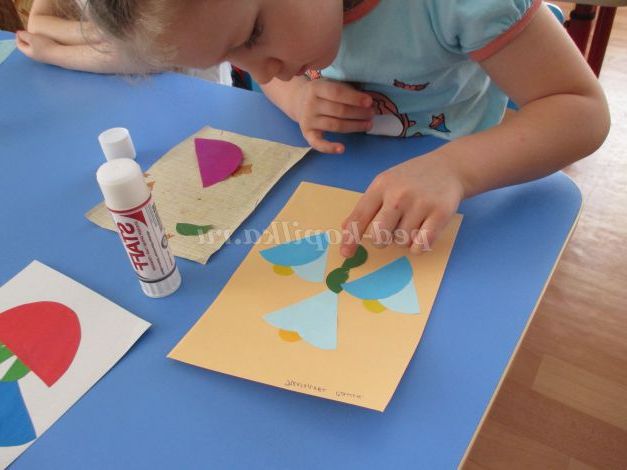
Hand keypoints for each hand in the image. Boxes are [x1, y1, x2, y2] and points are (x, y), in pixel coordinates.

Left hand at [16, 30, 59, 62]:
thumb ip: (24, 35)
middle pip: (26, 47)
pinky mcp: (49, 57)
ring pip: (34, 49)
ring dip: (33, 43)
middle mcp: (34, 56)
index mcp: (28, 52)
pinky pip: (41, 50)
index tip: (20, 31)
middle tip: (27, 33)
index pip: (19, 44)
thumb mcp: (32, 38)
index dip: (18, 37)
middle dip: (25, 40)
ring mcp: (42, 58)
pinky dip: (40, 45)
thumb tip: (19, 33)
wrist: (60, 55)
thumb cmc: (45, 46)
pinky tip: (44, 42)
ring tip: (35, 36)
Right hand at [294, 78, 374, 153]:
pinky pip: (318, 143)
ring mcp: (308, 120)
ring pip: (335, 126)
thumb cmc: (322, 92)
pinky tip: (342, 149)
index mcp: (316, 88)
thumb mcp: (330, 83)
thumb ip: (345, 89)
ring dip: (354, 126)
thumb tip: (367, 100)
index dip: (354, 98)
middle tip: (372, 114)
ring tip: (368, 124)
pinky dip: (329, 147)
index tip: (369, 102)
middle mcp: (310, 104)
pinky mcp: (307, 134)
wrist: (298, 100)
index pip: (337, 93)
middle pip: (339, 111)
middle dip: (358, 113)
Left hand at [341, 152, 465, 255]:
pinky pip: (421, 244)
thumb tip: (346, 228)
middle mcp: (399, 194)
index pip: (360, 216)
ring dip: (404, 240)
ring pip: (401, 241)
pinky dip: (418, 246)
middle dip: (381, 241)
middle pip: (379, 234)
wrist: (449, 167)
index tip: (346, 253)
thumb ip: (366, 206)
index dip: (351, 237)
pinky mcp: (440, 213)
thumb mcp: (386, 183)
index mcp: (381, 186)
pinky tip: (421, 234)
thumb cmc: (412, 178)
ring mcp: (420, 204)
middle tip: (389, 233)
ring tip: (412, 223)